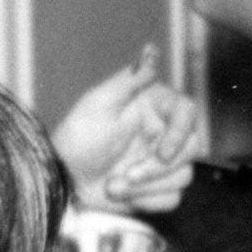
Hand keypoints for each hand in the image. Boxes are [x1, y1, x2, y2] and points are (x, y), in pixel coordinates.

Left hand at [53, 45, 205, 214]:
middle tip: (126, 176)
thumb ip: (130, 79)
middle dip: (157, 169)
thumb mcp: (99, 103)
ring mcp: (160, 162)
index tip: (162, 152)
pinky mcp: (156, 188)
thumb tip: (151, 51)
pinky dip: (147, 200)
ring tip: (113, 185)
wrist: (62, 180)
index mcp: (153, 108)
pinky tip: (122, 194)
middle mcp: (162, 133)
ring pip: (183, 176)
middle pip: (190, 149)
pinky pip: (172, 197)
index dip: (181, 133)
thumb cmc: (77, 138)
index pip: (187, 112)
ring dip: (147, 187)